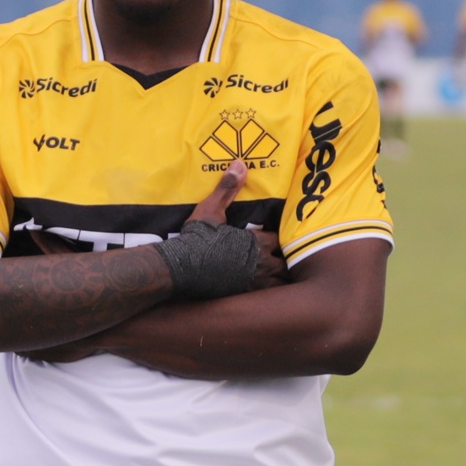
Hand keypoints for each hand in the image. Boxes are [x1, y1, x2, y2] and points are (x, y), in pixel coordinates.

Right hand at [173, 160, 284, 292]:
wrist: (180, 268)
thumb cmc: (197, 238)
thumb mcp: (211, 209)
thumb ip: (227, 189)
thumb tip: (240, 163)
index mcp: (258, 243)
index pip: (281, 241)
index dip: (280, 240)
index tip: (278, 239)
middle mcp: (261, 265)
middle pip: (286, 265)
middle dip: (286, 263)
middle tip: (284, 261)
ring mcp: (253, 284)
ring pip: (278, 285)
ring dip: (279, 281)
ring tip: (278, 280)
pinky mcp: (242, 298)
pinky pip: (263, 301)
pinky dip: (265, 298)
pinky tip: (261, 298)